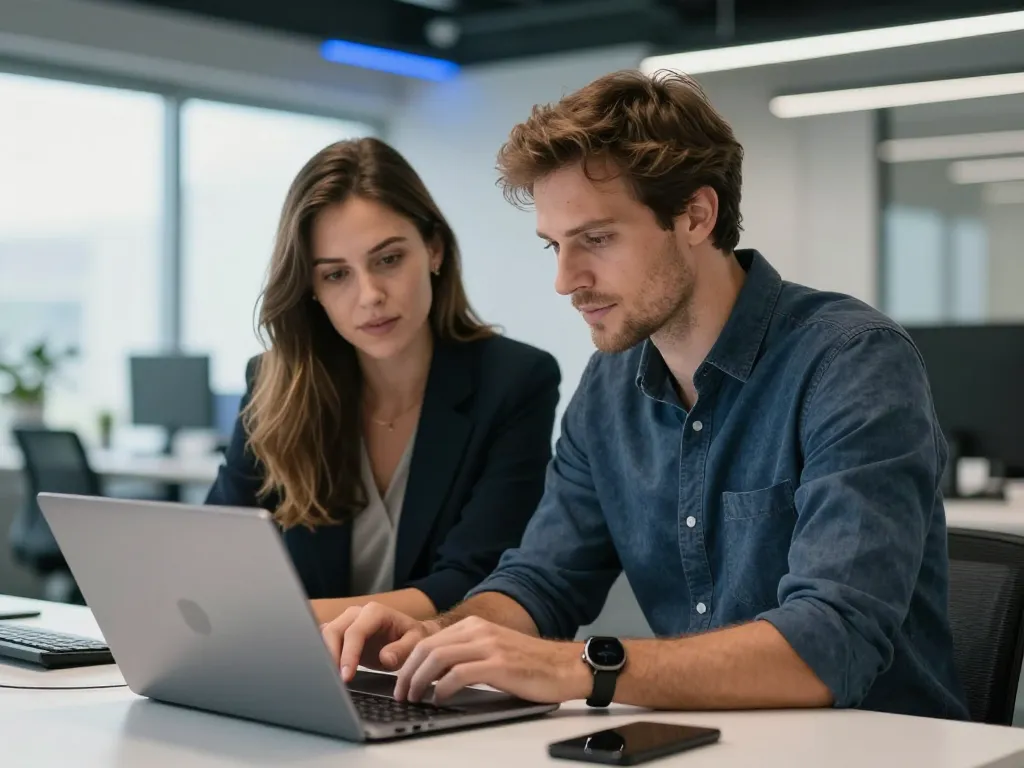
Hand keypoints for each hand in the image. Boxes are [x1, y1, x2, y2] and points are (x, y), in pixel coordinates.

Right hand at [320, 602, 436, 682]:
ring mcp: (345, 621)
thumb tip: (385, 657)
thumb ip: (403, 649)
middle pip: (333, 631)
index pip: (355, 632)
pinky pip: (322, 640)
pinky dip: (321, 655)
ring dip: (324, 657)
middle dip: (331, 656)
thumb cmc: (412, 638)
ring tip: (330, 678)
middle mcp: (356, 613)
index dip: (349, 654)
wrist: (408, 636)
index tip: (347, 676)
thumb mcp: (416, 643)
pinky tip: (325, 672)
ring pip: (324, 635)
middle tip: (335, 680)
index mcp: (374, 612)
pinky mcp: (339, 633)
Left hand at [393, 616, 591, 704]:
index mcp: (475, 626)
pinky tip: (439, 699)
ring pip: (438, 658)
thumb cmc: (530, 664)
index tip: (400, 680)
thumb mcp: (492, 651)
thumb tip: (435, 673)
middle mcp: (479, 631)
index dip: (408, 662)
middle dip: (407, 672)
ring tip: (414, 698)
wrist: (564, 666)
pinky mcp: (499, 665)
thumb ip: (466, 654)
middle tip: (401, 693)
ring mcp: (489, 646)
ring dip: (419, 681)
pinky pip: (459, 674)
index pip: (428, 640)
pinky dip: (442, 688)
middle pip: (427, 647)